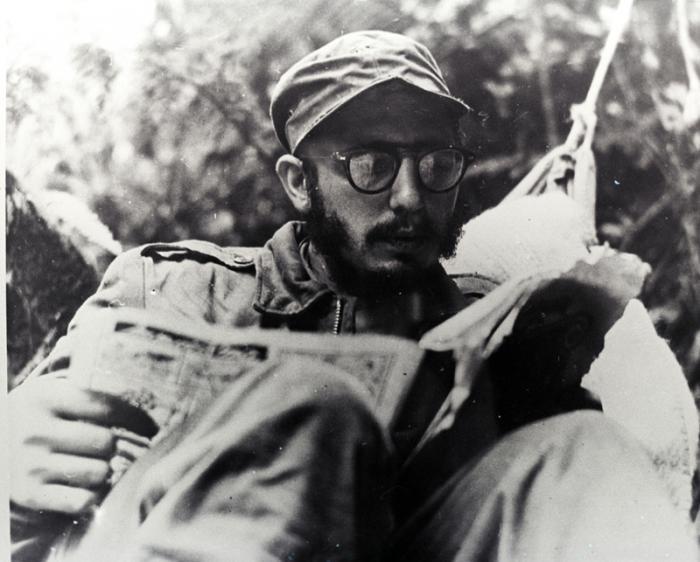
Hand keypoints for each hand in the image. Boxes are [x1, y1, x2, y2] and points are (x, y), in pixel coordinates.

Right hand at [9, 374, 157, 513]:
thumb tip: (143, 407)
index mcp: (44, 398)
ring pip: (99, 473)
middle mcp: (34, 431)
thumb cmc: (33, 418)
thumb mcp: (50, 395)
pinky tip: (85, 487)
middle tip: (109, 448)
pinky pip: (82, 500)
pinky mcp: (29, 495)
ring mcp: (30, 465)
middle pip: (106, 442)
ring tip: (93, 466)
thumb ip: (88, 395)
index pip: (107, 407)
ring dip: (104, 471)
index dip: (136, 418)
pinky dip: (91, 496)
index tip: (151, 427)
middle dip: (114, 446)